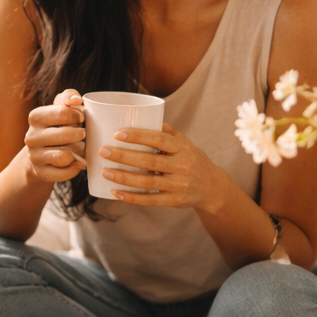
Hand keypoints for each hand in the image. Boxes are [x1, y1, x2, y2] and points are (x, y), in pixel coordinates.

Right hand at [24, 89, 87, 183]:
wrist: (42, 154)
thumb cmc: (57, 127)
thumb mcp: (60, 108)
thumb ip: (68, 97)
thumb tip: (76, 101)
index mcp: (35, 117)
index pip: (63, 112)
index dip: (78, 116)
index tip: (80, 119)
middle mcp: (31, 137)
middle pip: (65, 135)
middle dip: (80, 134)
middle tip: (82, 134)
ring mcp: (34, 156)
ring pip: (64, 156)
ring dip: (77, 152)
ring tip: (79, 148)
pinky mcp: (41, 173)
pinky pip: (65, 173)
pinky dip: (75, 168)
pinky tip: (76, 162)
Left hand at [96, 122, 231, 211]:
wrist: (212, 187)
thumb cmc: (192, 159)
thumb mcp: (184, 143)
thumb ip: (166, 132)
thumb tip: (143, 115)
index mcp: (182, 147)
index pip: (159, 139)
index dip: (138, 136)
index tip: (117, 134)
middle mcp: (181, 166)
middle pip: (149, 161)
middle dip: (124, 157)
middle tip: (103, 151)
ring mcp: (178, 184)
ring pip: (147, 181)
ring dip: (124, 178)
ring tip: (105, 172)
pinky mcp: (174, 200)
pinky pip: (150, 199)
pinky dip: (132, 197)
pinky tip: (116, 193)